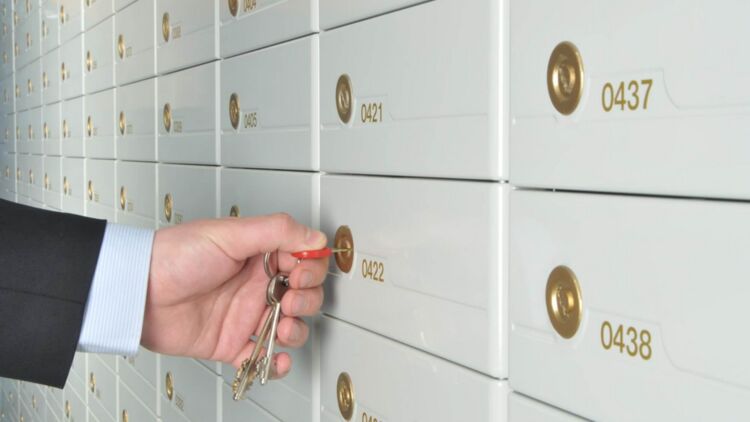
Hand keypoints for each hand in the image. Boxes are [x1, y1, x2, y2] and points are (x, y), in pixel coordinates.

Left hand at [141, 213, 327, 378]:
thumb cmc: (174, 257)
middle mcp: (255, 285)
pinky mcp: (231, 343)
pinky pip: (262, 358)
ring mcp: (245, 316)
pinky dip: (275, 363)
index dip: (310, 269)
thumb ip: (275, 231)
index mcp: (258, 257)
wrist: (137, 293)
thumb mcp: (229, 234)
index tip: (300, 273)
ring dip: (296, 330)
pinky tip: (277, 359)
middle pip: (303, 295)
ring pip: (289, 327)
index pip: (302, 261)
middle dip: (307, 300)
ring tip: (282, 328)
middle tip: (290, 300)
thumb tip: (314, 237)